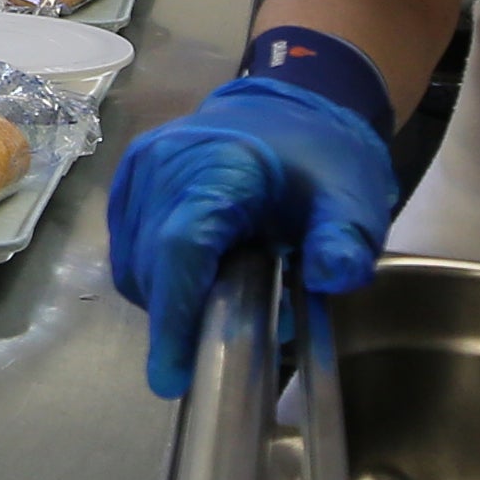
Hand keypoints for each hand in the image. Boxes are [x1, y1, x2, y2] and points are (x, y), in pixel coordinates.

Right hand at [105, 74, 395, 397]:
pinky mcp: (127, 179)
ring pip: (132, 263)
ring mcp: (138, 169)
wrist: (292, 102)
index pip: (181, 249)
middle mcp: (163, 163)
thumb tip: (331, 277)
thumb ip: (345, 240)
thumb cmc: (322, 156)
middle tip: (225, 343)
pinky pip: (126, 249)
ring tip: (215, 304)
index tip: (172, 377)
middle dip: (179, 315)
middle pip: (152, 265)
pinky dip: (155, 277)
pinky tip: (194, 279)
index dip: (174, 315)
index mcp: (219, 165)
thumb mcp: (353, 199)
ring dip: (165, 299)